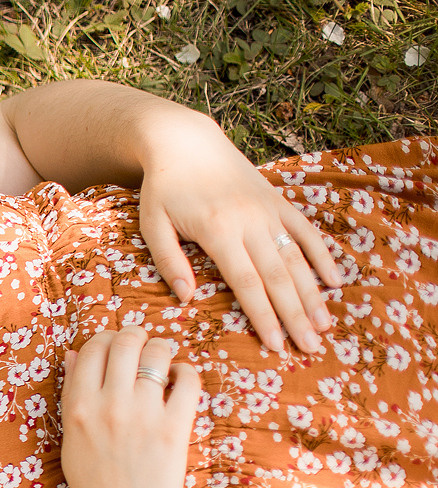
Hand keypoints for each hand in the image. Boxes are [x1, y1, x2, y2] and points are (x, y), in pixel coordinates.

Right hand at [60, 328, 201, 487]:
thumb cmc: (95, 487)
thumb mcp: (70, 441)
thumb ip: (72, 396)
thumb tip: (74, 355)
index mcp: (78, 408)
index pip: (92, 348)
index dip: (106, 339)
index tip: (115, 347)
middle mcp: (109, 406)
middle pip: (125, 340)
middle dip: (136, 335)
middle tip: (143, 346)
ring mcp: (143, 415)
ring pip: (158, 352)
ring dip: (162, 349)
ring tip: (163, 364)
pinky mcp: (175, 427)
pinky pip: (188, 380)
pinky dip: (186, 373)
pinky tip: (180, 383)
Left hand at [136, 115, 341, 355]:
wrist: (186, 140)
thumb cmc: (163, 188)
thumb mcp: (152, 225)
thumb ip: (169, 262)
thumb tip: (186, 299)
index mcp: (218, 230)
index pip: (246, 283)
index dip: (263, 316)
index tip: (276, 345)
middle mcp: (251, 220)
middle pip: (278, 276)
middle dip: (296, 315)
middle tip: (310, 347)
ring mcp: (268, 209)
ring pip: (297, 257)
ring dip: (313, 293)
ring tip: (325, 324)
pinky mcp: (278, 200)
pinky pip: (305, 230)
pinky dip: (322, 255)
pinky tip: (335, 281)